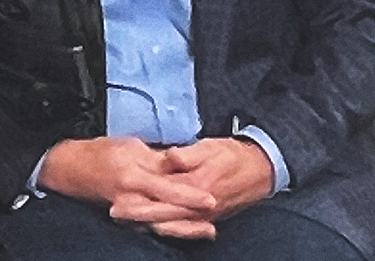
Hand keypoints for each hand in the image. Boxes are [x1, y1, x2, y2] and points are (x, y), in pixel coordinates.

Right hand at [37, 136, 215, 233]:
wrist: (73, 170)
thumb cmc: (102, 153)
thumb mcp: (131, 147)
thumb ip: (157, 158)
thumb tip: (180, 164)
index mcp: (133, 177)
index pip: (168, 189)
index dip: (190, 196)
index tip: (211, 198)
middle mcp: (130, 200)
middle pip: (167, 214)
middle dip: (192, 219)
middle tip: (215, 219)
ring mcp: (127, 213)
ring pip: (161, 225)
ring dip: (185, 229)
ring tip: (208, 231)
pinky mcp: (126, 219)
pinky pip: (151, 226)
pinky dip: (170, 230)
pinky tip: (185, 230)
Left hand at [109, 138, 274, 239]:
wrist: (260, 170)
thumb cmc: (234, 155)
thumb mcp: (209, 147)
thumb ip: (187, 154)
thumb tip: (168, 157)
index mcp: (196, 184)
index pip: (162, 192)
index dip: (139, 195)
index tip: (118, 196)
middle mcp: (198, 205)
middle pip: (161, 214)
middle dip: (136, 214)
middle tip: (114, 211)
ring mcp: (203, 215)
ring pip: (170, 223)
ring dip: (146, 222)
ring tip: (125, 218)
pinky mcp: (206, 217)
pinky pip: (181, 227)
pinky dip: (164, 227)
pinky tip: (150, 224)